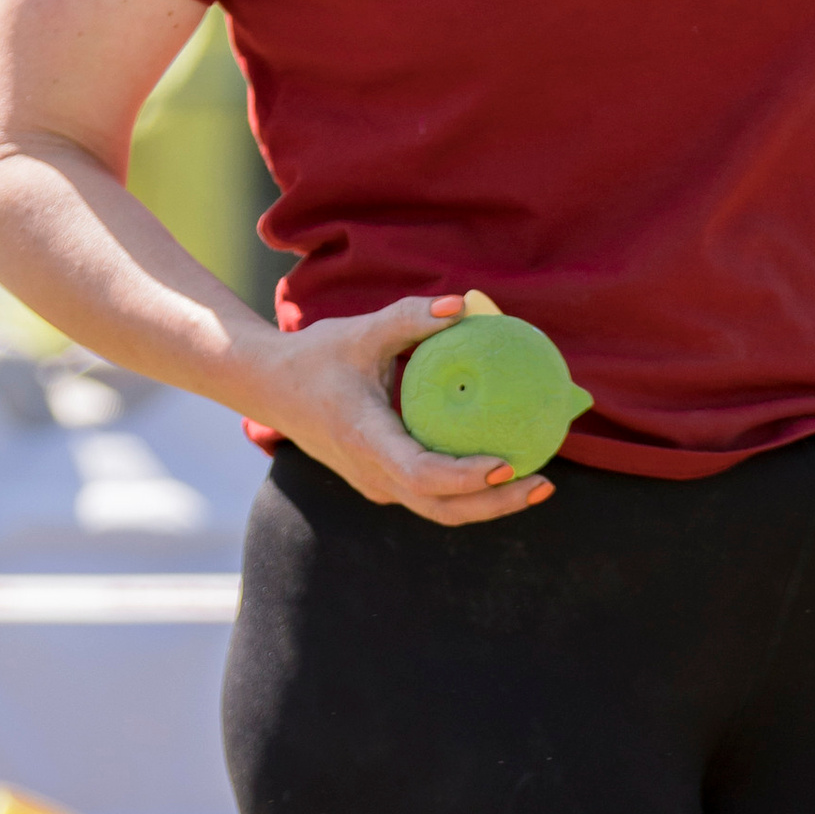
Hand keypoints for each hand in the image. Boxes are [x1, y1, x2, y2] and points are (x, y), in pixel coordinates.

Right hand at [243, 292, 553, 527]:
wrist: (269, 388)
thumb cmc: (315, 356)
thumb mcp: (359, 331)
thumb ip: (409, 317)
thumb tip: (462, 303)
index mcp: (365, 440)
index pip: (422, 474)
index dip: (466, 478)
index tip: (507, 464)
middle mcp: (372, 474)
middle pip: (443, 508)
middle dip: (497, 504)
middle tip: (545, 482)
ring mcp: (376, 484)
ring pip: (440, 510)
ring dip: (490, 504)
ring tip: (539, 482)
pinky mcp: (382, 483)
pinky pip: (432, 495)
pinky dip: (470, 490)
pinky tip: (507, 466)